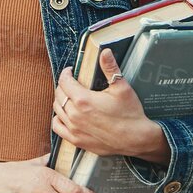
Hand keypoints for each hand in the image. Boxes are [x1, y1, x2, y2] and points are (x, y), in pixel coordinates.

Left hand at [50, 48, 165, 159]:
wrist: (135, 139)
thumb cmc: (130, 114)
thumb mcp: (121, 87)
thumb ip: (110, 68)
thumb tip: (105, 52)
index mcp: (83, 100)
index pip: (64, 81)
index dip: (66, 73)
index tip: (71, 71)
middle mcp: (74, 115)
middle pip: (59, 94)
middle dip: (63, 85)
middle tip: (71, 82)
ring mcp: (73, 129)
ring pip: (56, 110)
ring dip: (60, 100)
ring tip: (69, 97)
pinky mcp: (76, 140)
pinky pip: (57, 127)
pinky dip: (58, 118)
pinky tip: (66, 114)